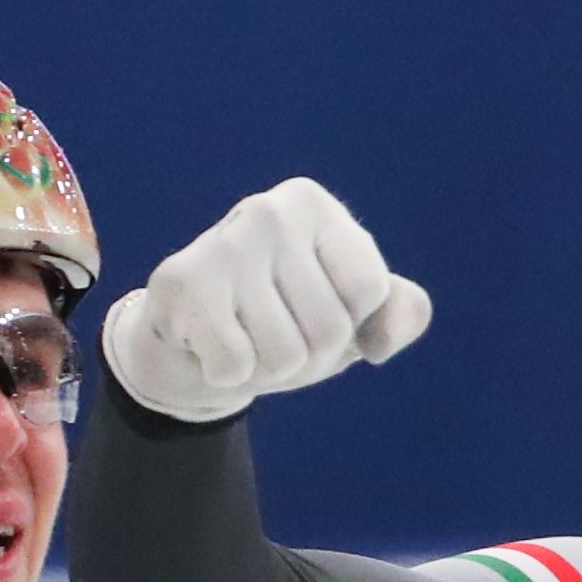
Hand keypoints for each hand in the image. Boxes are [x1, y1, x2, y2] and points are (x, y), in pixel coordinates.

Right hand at [97, 179, 434, 426]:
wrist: (192, 343)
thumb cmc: (284, 320)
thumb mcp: (354, 315)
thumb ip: (400, 313)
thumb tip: (377, 344)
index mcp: (315, 206)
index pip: (371, 289)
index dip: (352, 321)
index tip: (317, 309)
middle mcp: (270, 211)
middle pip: (330, 329)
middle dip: (309, 355)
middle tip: (271, 332)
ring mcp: (224, 244)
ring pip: (285, 356)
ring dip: (267, 369)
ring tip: (242, 337)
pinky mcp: (181, 283)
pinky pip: (236, 366)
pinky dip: (227, 375)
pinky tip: (208, 344)